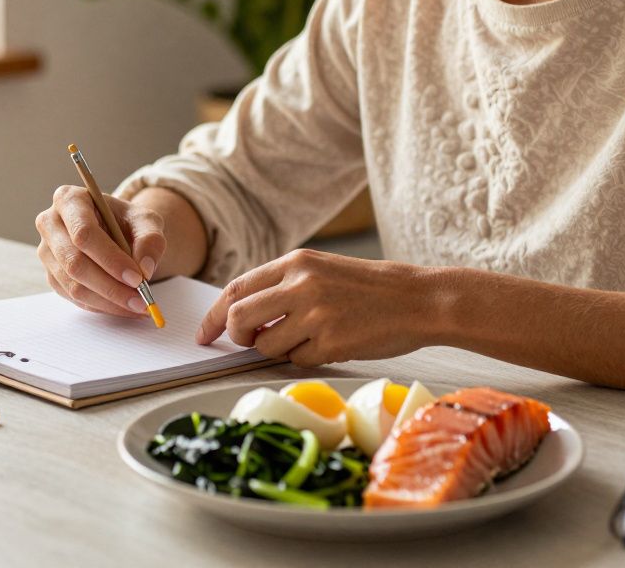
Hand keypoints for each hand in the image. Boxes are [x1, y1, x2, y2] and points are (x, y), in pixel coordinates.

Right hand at [35, 185, 165, 317]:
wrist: (115, 230)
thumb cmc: (126, 221)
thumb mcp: (146, 221)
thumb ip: (150, 239)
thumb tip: (144, 269)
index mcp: (69, 199)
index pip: (84, 233)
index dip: (110, 258)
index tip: (137, 277)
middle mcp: (50, 224)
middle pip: (74, 262)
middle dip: (110, 286)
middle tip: (140, 299)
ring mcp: (47, 252)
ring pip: (73, 285)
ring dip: (108, 301)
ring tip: (137, 305)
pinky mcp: (52, 275)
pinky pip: (74, 298)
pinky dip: (101, 306)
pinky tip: (123, 306)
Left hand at [195, 249, 437, 366]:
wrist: (420, 299)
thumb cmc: (370, 288)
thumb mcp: (322, 271)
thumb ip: (283, 287)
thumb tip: (243, 317)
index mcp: (296, 263)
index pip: (236, 288)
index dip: (214, 315)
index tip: (204, 334)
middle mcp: (301, 285)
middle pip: (239, 318)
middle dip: (237, 337)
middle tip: (251, 342)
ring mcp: (316, 315)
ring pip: (265, 345)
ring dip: (276, 350)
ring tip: (306, 339)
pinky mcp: (331, 343)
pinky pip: (296, 360)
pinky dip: (305, 358)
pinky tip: (331, 344)